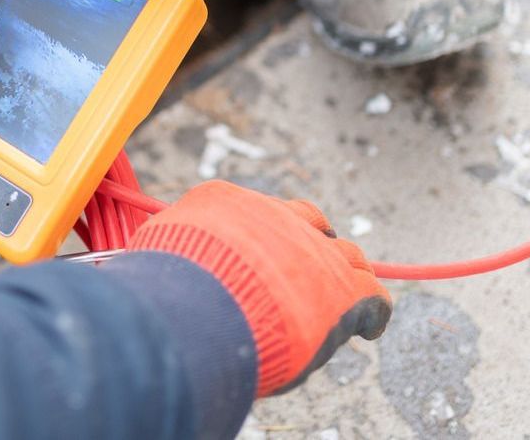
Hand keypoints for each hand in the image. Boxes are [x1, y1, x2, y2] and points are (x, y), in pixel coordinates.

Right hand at [129, 181, 390, 395]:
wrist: (198, 305)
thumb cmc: (167, 285)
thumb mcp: (157, 250)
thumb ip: (172, 248)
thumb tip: (159, 260)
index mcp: (230, 203)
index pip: (259, 211)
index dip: (268, 233)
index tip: (267, 249)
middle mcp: (279, 219)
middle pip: (310, 223)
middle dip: (312, 243)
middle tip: (309, 268)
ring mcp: (316, 252)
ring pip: (348, 256)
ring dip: (346, 273)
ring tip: (347, 291)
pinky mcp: (344, 290)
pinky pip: (372, 296)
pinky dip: (373, 312)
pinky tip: (371, 327)